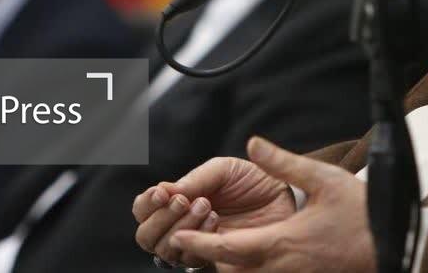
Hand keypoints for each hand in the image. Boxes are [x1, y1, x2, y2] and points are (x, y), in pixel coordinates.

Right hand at [135, 153, 294, 267]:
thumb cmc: (252, 179)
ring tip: (207, 206)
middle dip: (160, 218)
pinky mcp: (215, 259)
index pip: (143, 210)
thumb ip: (194, 179)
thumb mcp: (222, 169)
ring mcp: (196, 245)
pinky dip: (199, 238)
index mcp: (178, 201)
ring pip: (166, 251)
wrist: (284, 193)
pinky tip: (216, 220)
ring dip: (181, 227)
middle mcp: (181, 227)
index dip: (147, 203)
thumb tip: (164, 190)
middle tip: (184, 200)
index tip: (163, 191)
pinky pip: (193, 258)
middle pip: (146, 237)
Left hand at [168, 137, 373, 272]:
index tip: (178, 235)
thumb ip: (283, 162)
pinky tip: (253, 254)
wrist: (392, 244)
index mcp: (280, 242)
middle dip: (211, 255)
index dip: (198, 243)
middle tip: (195, 234)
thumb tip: (253, 143)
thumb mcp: (323, 178)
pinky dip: (251, 269)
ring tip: (220, 243)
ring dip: (232, 264)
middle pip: (230, 270)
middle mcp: (280, 268)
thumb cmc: (360, 212)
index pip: (226, 249)